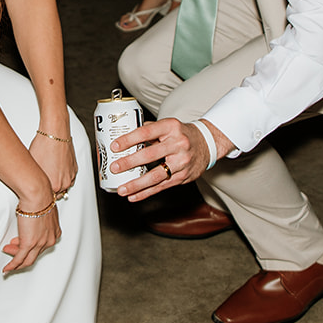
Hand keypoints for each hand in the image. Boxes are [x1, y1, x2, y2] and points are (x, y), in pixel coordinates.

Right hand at [3, 202, 60, 273]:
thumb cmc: (40, 197)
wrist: (37, 195)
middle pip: (35, 254)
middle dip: (22, 253)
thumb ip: (39, 218)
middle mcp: (49, 239)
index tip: (21, 244)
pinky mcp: (29, 244)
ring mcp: (40, 243)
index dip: (32, 247)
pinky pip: (19, 259)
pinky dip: (12, 266)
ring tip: (9, 264)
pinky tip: (7, 269)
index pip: (42, 246)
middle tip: (12, 250)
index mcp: (54, 232)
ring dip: (17, 262)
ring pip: (28, 260)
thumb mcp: (43, 210)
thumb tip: (30, 220)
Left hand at [29, 130, 77, 197]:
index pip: (49, 198)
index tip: (39, 191)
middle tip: (43, 184)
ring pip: (64, 186)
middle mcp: (65, 183)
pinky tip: (56, 169)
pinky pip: (69, 177)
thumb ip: (35, 181)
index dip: (42, 194)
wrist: (54, 134)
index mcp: (54, 186)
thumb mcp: (33, 167)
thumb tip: (32, 185)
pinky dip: (63, 176)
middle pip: (57, 194)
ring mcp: (71, 175)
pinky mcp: (74, 167)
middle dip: (50, 190)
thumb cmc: (43, 147)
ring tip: (49, 176)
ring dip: (58, 183)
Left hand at [110, 117, 232, 202]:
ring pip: (157, 175)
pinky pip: (162, 186)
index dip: (129, 140)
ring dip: (137, 184)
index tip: (115, 146)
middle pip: (151, 155)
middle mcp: (178, 144)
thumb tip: (124, 136)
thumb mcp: (168, 125)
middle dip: (130, 162)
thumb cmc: (182, 134)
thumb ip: (148, 130)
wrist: (207, 143)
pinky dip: (146, 193)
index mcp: (171, 127)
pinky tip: (134, 196)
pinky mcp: (183, 176)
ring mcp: (182, 162)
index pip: (147, 132)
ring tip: (122, 189)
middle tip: (114, 168)